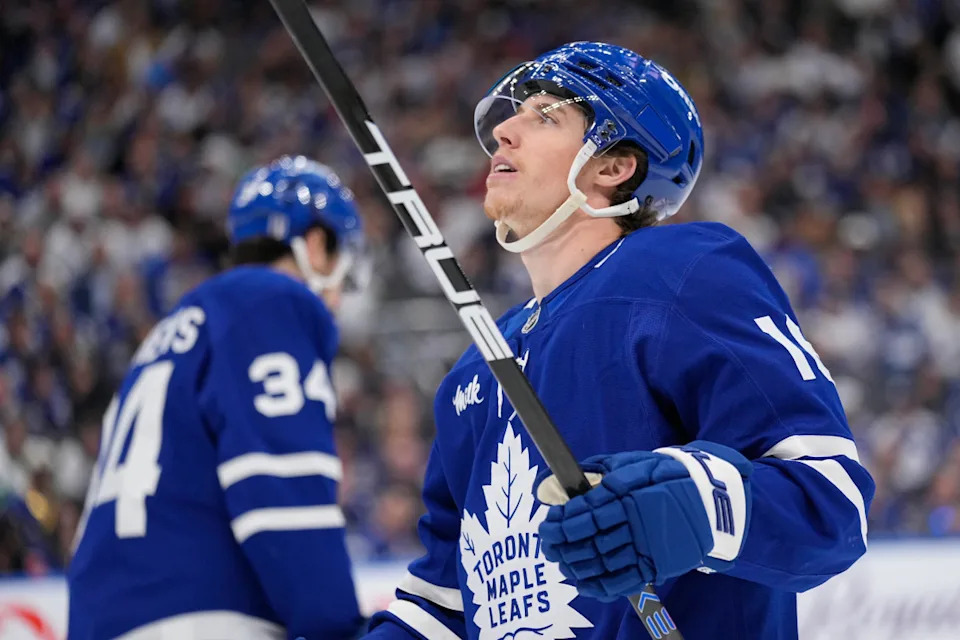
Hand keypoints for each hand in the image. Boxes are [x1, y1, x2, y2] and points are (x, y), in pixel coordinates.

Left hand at [534, 441, 751, 600]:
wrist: (709, 496)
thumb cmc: (662, 475)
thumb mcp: (629, 463)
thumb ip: (594, 472)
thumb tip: (555, 481)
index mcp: (627, 494)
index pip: (585, 513)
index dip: (562, 522)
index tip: (548, 524)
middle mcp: (636, 521)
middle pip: (590, 540)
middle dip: (563, 545)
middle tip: (548, 545)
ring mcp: (648, 545)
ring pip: (604, 562)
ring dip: (577, 565)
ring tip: (561, 562)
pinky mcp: (659, 564)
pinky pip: (625, 580)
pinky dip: (601, 586)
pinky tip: (584, 583)